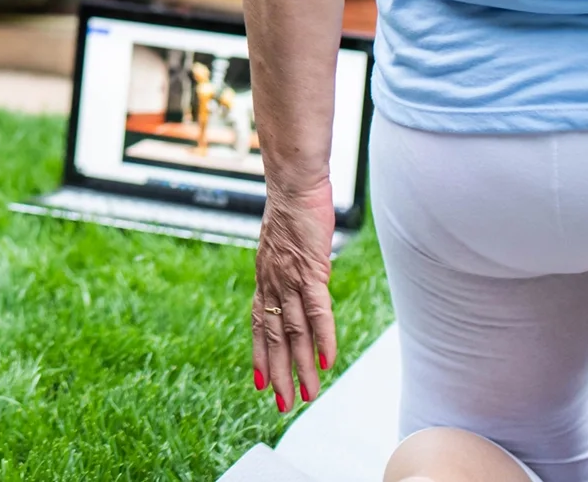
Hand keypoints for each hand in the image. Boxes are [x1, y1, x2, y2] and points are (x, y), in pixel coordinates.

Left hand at [252, 180, 338, 412]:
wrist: (294, 183)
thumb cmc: (294, 210)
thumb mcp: (286, 245)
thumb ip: (288, 267)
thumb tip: (297, 278)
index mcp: (265, 280)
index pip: (260, 326)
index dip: (260, 356)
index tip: (260, 383)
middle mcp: (273, 284)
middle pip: (275, 338)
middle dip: (278, 374)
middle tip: (282, 406)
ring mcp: (291, 279)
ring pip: (296, 332)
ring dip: (302, 367)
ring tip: (307, 396)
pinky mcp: (311, 270)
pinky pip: (317, 310)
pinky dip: (322, 337)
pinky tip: (327, 361)